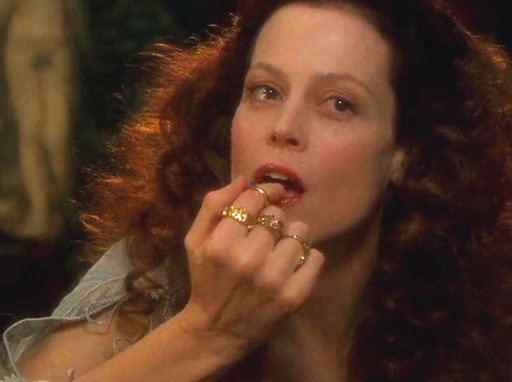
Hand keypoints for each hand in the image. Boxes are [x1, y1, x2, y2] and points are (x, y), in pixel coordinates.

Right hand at [177, 176, 323, 353]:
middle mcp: (248, 260)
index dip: (262, 194)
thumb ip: (214, 205)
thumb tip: (245, 179)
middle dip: (273, 221)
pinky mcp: (294, 296)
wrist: (216, 331)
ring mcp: (274, 279)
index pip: (254, 199)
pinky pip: (316, 257)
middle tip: (264, 236)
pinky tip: (292, 266)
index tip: (267, 198)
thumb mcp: (195, 240)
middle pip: (277, 215)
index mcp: (221, 244)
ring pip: (299, 232)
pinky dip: (309, 258)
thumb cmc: (206, 279)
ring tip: (279, 250)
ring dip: (292, 237)